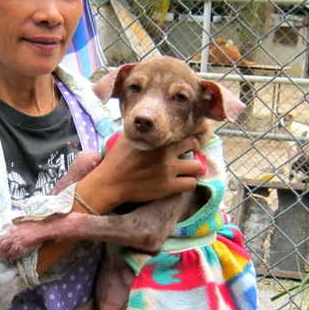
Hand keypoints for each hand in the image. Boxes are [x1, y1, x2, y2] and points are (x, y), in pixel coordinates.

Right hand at [77, 134, 201, 210]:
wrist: (111, 183)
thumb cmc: (116, 159)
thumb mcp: (127, 137)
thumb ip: (142, 130)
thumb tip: (147, 123)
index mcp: (157, 139)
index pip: (184, 129)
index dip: (192, 131)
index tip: (192, 135)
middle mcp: (166, 153)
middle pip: (193, 145)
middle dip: (193, 148)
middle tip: (189, 152)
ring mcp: (168, 170)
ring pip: (197, 167)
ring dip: (193, 167)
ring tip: (187, 169)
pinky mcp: (168, 187)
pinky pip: (190, 184)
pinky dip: (188, 182)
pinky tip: (182, 182)